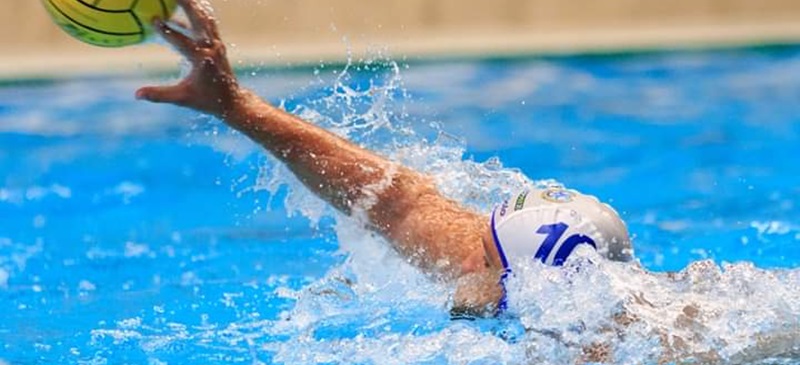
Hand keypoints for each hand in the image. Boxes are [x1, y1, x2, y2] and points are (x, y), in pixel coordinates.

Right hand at [136, 0, 241, 117]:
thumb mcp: (182, 98)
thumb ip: (160, 94)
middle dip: (186, 5)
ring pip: (205, 18)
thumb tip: (137, 94)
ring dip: (193, 5)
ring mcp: (216, 45)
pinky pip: (207, 23)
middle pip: (199, 21)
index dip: (168, 31)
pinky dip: (196, 13)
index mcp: (203, 61)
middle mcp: (212, 49)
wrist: (231, 101)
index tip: (153, 19)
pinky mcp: (217, 43)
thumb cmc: (206, 101)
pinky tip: (182, 5)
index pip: (183, 43)